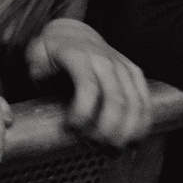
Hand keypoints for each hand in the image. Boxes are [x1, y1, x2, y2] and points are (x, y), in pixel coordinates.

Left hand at [24, 18, 149, 147]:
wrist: (74, 32)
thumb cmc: (52, 51)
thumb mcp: (37, 55)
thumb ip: (38, 69)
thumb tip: (44, 83)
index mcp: (78, 56)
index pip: (88, 87)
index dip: (83, 114)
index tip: (71, 130)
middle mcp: (105, 60)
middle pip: (116, 101)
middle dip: (107, 130)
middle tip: (95, 147)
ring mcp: (123, 66)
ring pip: (135, 104)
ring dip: (126, 132)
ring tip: (112, 150)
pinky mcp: (135, 73)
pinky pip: (145, 101)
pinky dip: (142, 124)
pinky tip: (133, 142)